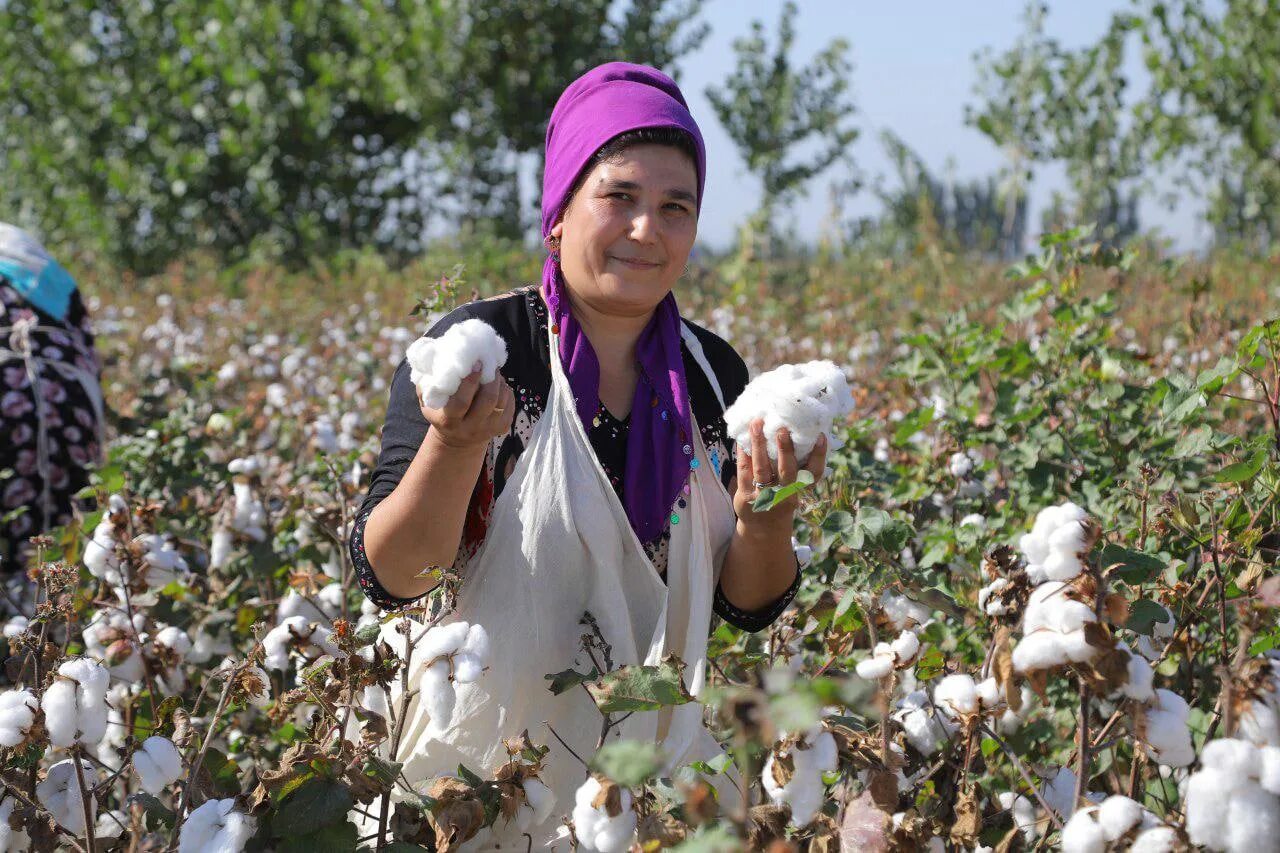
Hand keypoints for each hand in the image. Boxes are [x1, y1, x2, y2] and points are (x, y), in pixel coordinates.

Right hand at [418, 363, 514, 450]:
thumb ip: (427, 385)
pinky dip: (506, 390)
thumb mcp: (429, 403)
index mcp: (450, 421)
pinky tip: (498, 385)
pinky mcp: (502, 428)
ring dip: (499, 382)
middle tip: (488, 363)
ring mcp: (488, 429)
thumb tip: (433, 363)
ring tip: (493, 372)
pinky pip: (510, 404)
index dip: (469, 382)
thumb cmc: (441, 413)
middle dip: (491, 378)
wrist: (457, 440)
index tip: (476, 364)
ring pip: (502, 401)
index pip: (462, 402)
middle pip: (487, 400)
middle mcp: (470, 428)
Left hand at [730, 418, 827, 535]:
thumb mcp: (794, 488)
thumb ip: (798, 466)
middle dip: (785, 450)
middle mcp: (784, 494)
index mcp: (800, 489)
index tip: (821, 436)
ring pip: (762, 468)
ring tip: (757, 423)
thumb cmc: (782, 498)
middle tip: (782, 429)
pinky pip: (744, 471)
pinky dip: (743, 453)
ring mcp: (764, 496)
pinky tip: (742, 438)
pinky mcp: (746, 497)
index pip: (814, 474)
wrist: (763, 529)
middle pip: (787, 471)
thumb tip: (799, 432)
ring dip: (759, 444)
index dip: (819, 456)